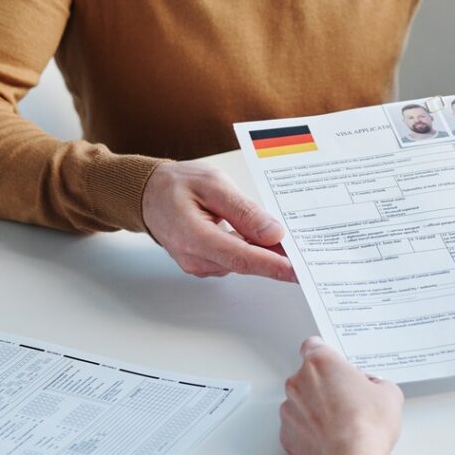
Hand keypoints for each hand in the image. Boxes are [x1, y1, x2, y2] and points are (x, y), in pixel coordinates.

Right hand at [141, 160, 295, 279]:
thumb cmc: (176, 184)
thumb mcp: (213, 184)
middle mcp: (195, 258)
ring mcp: (198, 264)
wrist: (147, 194)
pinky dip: (251, 251)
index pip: (241, 258)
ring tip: (288, 241)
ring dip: (265, 253)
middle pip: (245, 263)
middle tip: (308, 251)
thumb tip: (272, 232)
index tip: (299, 270)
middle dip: (277, 258)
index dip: (273, 266)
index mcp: (194, 236)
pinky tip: (264, 239)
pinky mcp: (204, 264)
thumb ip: (243, 210)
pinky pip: (234, 260)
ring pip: (242, 262)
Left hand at [280, 337, 404, 454]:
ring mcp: (288, 410)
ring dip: (316, 410)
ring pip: (301, 403)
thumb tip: (371, 389)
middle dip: (325, 386)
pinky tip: (330, 441)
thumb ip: (375, 383)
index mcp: (320, 362)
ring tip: (341, 426)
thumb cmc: (367, 423)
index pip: (314, 346)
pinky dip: (310, 433)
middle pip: (308, 376)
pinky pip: (297, 428)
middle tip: (348, 401)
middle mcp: (298, 382)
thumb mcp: (389, 392)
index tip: (338, 368)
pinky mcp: (285, 436)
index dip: (328, 358)